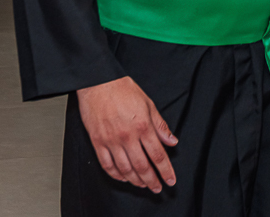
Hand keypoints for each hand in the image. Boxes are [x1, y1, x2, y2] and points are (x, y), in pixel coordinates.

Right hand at [76, 77, 177, 192]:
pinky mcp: (98, 141)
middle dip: (152, 181)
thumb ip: (160, 125)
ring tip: (142, 185)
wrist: (98, 82)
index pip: (158, 155)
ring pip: (125, 169)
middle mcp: (127, 136)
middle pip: (143, 166)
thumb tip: (171, 141)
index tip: (170, 180)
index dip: (166, 170)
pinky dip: (116, 175)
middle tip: (158, 188)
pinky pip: (107, 165)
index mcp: (143, 126)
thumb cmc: (122, 89)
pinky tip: (123, 177)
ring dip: (136, 181)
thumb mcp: (148, 103)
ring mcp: (111, 140)